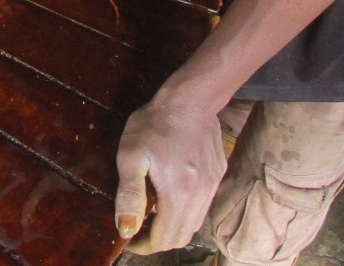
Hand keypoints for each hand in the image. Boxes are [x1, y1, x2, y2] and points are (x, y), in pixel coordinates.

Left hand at [114, 91, 226, 253]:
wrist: (189, 99)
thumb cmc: (155, 124)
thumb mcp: (131, 156)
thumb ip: (130, 196)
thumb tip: (126, 229)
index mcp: (178, 195)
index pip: (164, 239)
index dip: (145, 246)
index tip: (131, 240)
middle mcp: (200, 196)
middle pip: (181, 237)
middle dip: (159, 240)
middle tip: (140, 228)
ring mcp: (211, 186)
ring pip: (194, 224)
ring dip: (173, 227)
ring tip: (153, 213)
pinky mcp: (217, 175)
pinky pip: (203, 205)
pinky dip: (187, 211)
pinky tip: (172, 194)